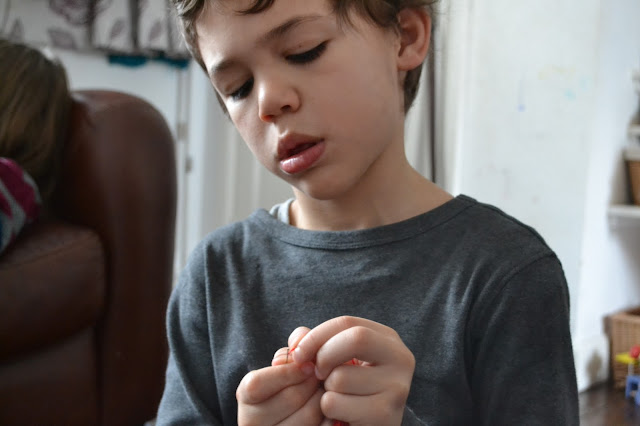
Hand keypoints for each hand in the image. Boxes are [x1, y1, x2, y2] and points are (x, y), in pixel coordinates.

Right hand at [237, 338, 323, 425]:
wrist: (291, 413)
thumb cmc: (291, 381)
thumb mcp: (286, 362)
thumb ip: (294, 346)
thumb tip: (301, 343)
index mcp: (245, 395)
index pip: (259, 382)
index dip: (288, 372)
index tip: (309, 365)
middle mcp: (250, 421)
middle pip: (290, 398)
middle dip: (314, 382)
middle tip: (323, 377)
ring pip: (309, 416)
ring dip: (324, 398)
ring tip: (326, 391)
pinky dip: (330, 418)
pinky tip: (329, 410)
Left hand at [291, 316, 415, 425]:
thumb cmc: (347, 389)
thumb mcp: (335, 360)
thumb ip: (315, 343)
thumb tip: (296, 342)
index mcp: (388, 339)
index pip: (347, 323)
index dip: (316, 335)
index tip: (297, 353)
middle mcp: (401, 358)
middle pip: (356, 339)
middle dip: (324, 355)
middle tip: (316, 374)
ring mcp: (397, 387)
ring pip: (341, 376)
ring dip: (326, 389)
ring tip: (338, 397)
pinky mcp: (385, 415)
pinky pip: (336, 403)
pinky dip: (327, 410)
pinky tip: (341, 414)